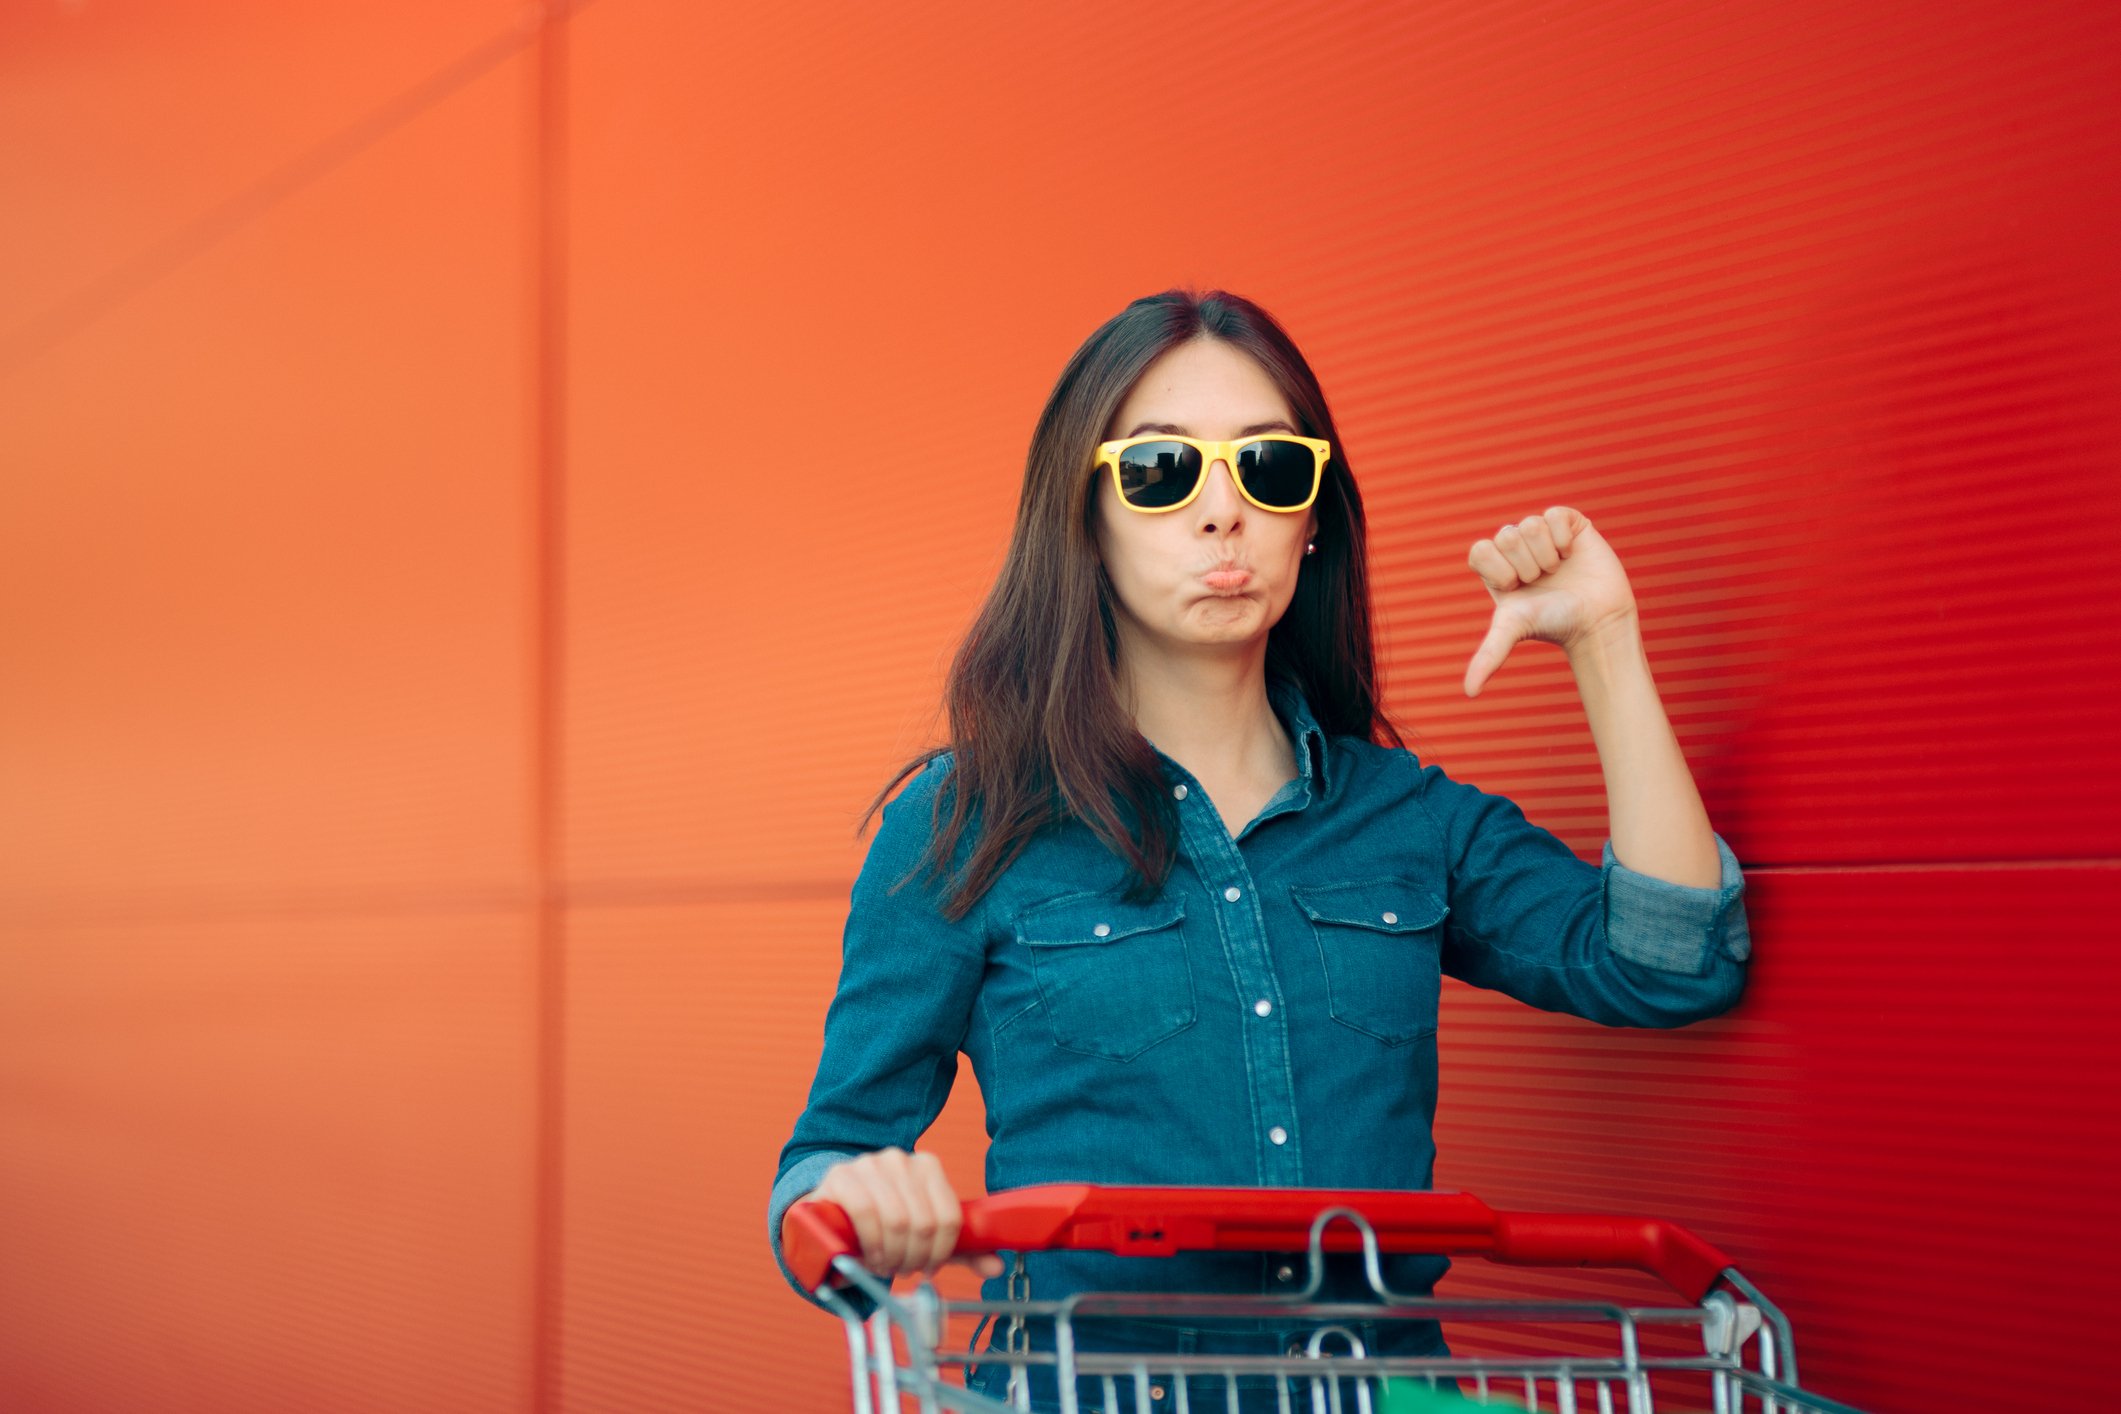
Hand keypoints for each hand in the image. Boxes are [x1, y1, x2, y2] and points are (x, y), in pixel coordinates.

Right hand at [790, 1147, 1005, 1282]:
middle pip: (924, 1223)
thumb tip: (997, 1267)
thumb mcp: (924, 1234)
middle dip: (914, 1258)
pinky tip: (869, 1257)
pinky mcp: (841, 1176)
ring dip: (892, 1255)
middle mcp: (900, 1159)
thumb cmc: (884, 1223)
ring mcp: (869, 1164)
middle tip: (903, 1270)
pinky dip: (870, 1244)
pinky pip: (865, 1213)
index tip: (929, 1268)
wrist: (833, 1210)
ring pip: (897, 1221)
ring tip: (885, 1264)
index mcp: (927, 1166)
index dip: (941, 1253)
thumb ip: (960, 1248)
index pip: (949, 1217)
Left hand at [1463, 506, 1637, 696]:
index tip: (1517, 589)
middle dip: (1527, 566)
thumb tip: (1469, 695)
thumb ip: (1487, 655)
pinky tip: (1571, 553)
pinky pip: (1554, 515)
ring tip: (1559, 570)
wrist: (1598, 620)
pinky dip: (1564, 537)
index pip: (1479, 550)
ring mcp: (1541, 533)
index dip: (1500, 571)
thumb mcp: (1513, 631)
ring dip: (1547, 555)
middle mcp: (1515, 548)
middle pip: (1505, 536)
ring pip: (1530, 524)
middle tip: (1543, 581)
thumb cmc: (1554, 625)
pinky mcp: (1568, 522)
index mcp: (1495, 567)